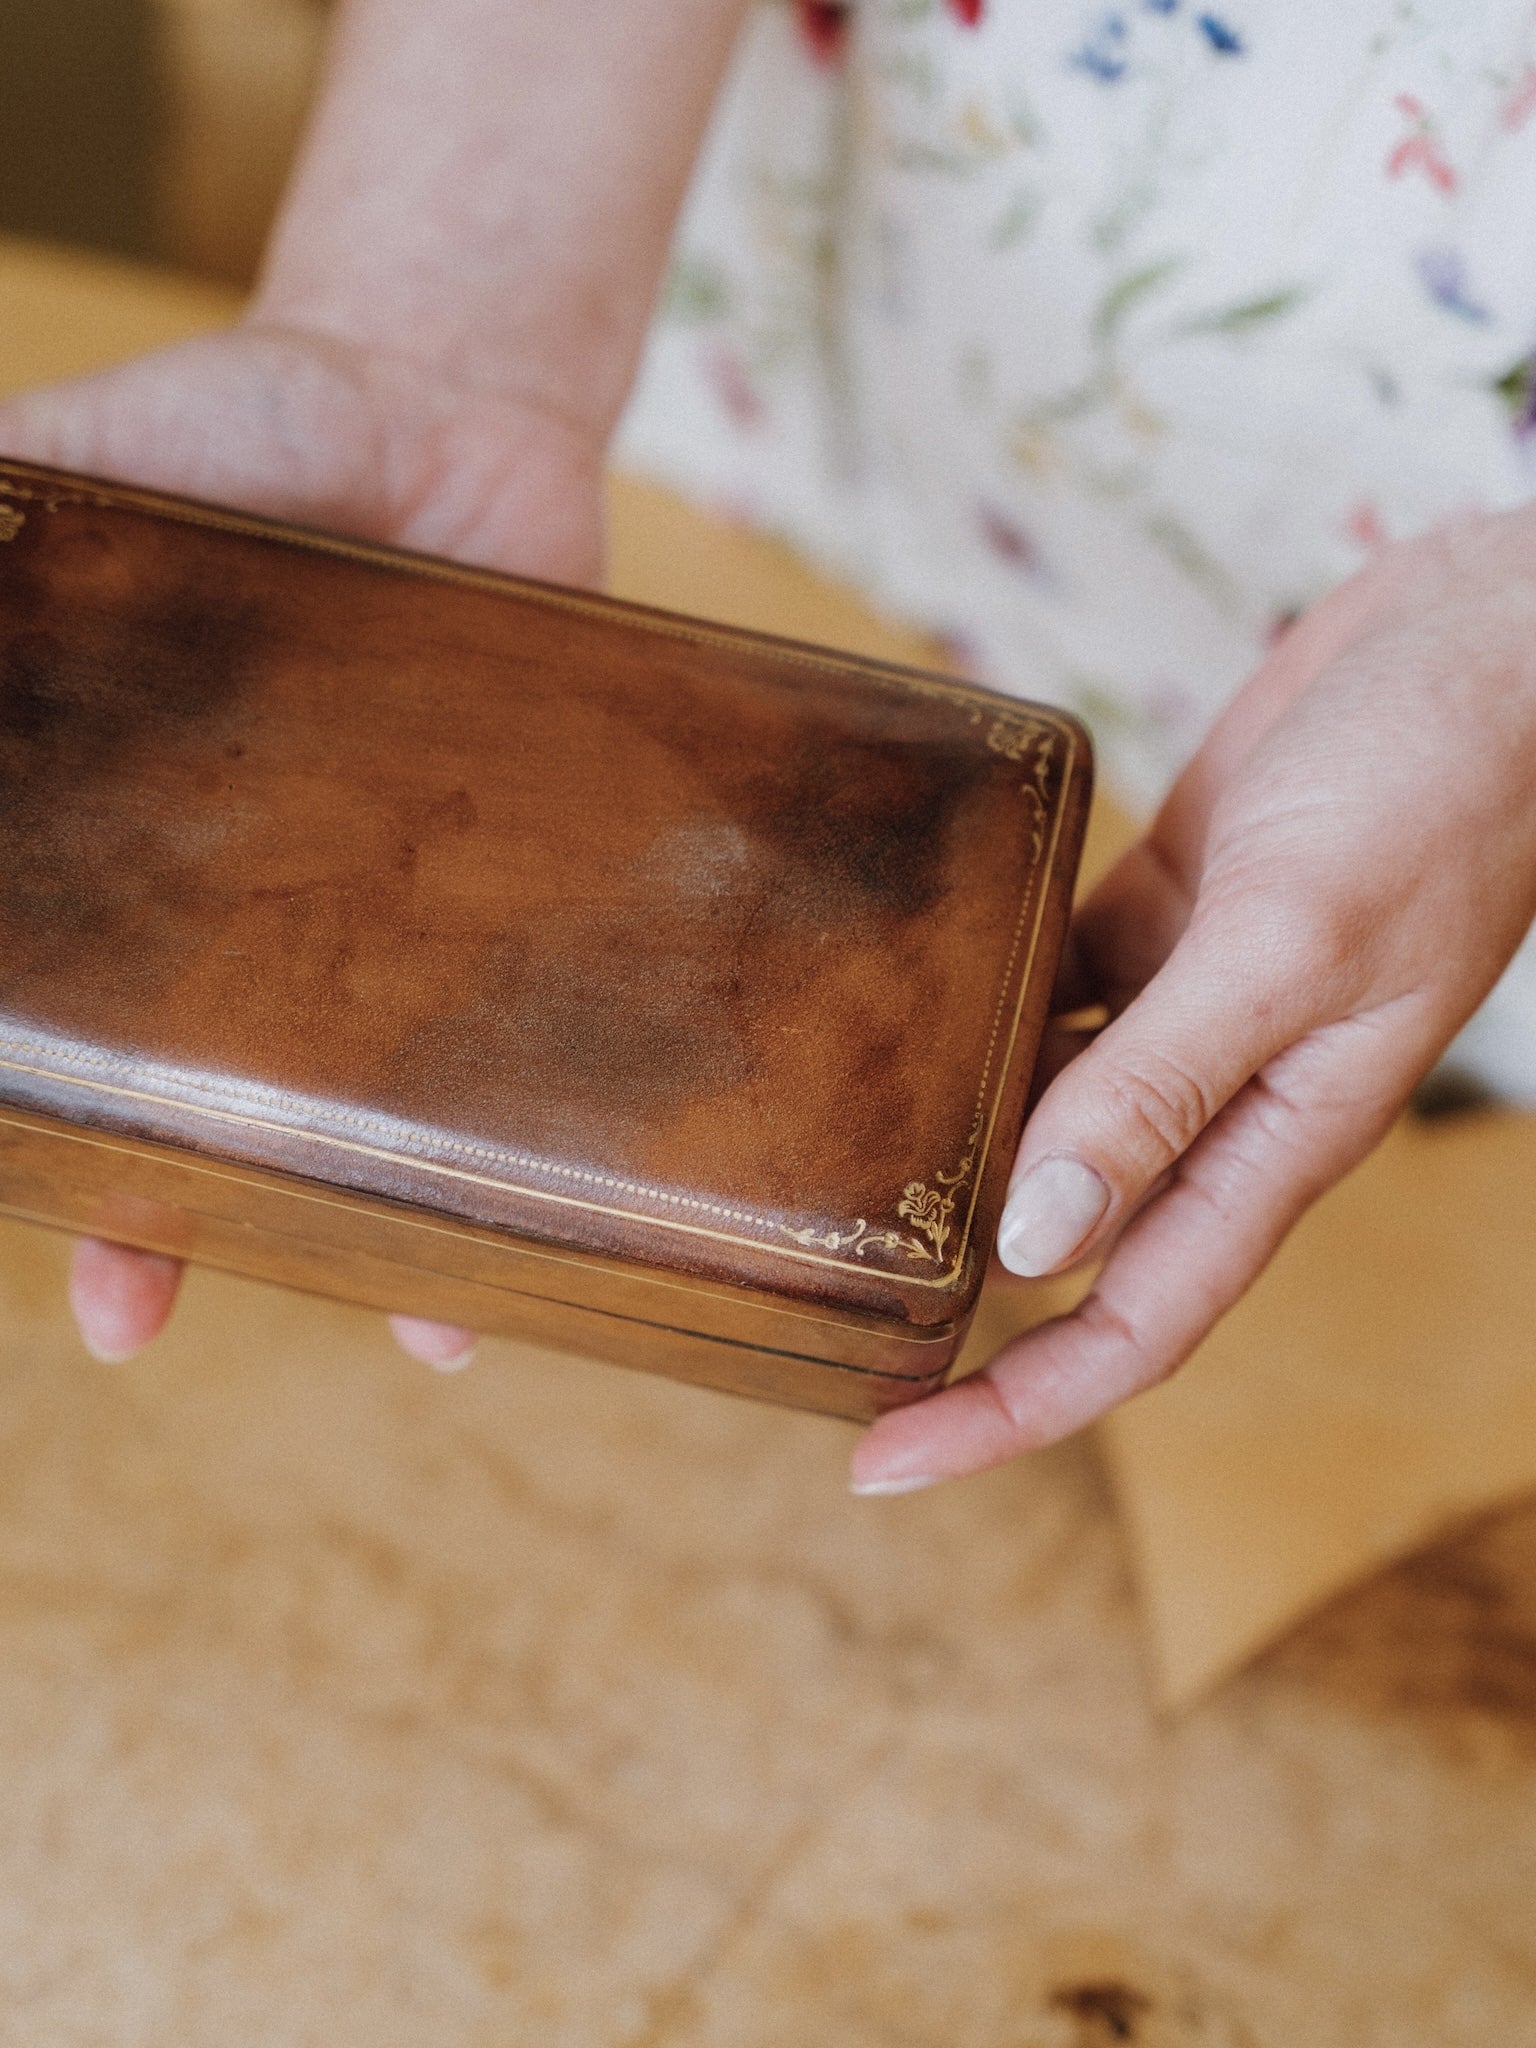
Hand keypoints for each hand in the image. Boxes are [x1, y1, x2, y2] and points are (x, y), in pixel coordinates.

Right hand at [0, 317, 605, 1368]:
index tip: (9, 1187)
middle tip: (130, 1315)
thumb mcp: (105, 456)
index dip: (24, 1105)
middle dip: (158, 1217)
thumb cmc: (259, 427)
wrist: (460, 407)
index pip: (50, 1005)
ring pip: (379, 1104)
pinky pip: (537, 1026)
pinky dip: (556, 1123)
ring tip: (421, 1323)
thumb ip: (13, 503)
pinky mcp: (524, 888)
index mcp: (123, 835)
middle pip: (193, 1097)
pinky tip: (575, 1211)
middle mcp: (251, 907)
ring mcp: (393, 912)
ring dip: (384, 1228)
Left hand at [852, 510, 1535, 1492]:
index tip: (885, 1459)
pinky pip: (1051, 986)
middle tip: (821, 1332)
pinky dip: (979, 1000)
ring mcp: (1190, 1004)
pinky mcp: (1162, 910)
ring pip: (1049, 1115)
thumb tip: (1034, 1239)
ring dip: (952, 1152)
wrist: (1490, 641)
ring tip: (822, 1171)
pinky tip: (897, 992)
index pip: (1131, 1328)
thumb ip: (1163, 1087)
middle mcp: (1224, 1094)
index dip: (1010, 1408)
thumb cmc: (1441, 791)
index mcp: (1276, 1142)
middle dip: (959, 1311)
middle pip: (1073, 1246)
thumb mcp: (1294, 949)